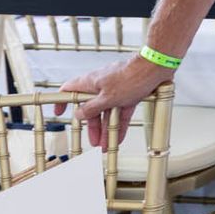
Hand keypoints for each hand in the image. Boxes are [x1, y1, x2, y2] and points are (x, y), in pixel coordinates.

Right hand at [56, 56, 171, 142]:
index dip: (62, 100)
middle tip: (92, 141)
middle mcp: (101, 85)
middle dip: (92, 125)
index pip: (70, 90)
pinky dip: (119, 124)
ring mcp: (116, 89)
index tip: (59, 112)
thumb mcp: (107, 97)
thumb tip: (78, 114)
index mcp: (91, 82)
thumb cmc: (131, 76)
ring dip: (106, 129)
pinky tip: (118, 138)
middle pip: (91, 107)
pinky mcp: (130, 93)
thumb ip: (92, 107)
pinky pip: (121, 112)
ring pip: (107, 112)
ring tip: (105, 145)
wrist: (155, 68)